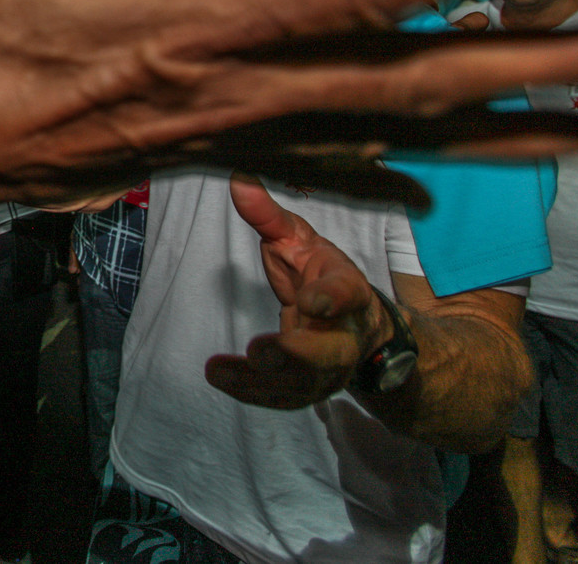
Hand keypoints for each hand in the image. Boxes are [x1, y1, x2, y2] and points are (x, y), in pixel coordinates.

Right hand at [0, 0, 577, 203]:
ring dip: (524, 117)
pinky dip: (434, 162)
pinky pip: (354, 161)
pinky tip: (497, 161)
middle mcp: (256, 84)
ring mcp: (257, 131)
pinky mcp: (243, 154)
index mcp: (215, 17)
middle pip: (431, 70)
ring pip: (410, 131)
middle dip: (558, 49)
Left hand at [203, 177, 385, 408]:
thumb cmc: (321, 275)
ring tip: (220, 369)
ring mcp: (330, 368)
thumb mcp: (299, 240)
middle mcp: (345, 334)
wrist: (357, 325)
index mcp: (349, 289)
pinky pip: (283, 399)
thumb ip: (269, 216)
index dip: (331, 299)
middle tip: (262, 350)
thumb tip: (238, 178)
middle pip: (330, 353)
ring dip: (261, 380)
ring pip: (303, 384)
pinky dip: (251, 393)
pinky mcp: (311, 388)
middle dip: (298, 355)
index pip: (346, 293)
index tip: (310, 300)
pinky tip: (220, 378)